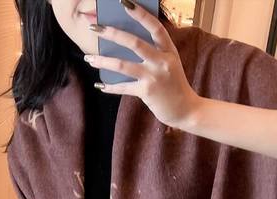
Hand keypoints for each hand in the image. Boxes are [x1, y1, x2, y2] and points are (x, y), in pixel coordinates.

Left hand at [84, 2, 199, 128]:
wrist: (187, 110)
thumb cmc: (175, 85)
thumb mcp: (170, 63)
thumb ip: (154, 52)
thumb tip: (125, 42)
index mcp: (168, 50)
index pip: (154, 26)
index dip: (140, 13)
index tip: (124, 2)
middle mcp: (162, 61)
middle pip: (134, 42)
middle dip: (111, 33)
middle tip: (94, 28)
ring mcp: (154, 77)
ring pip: (123, 65)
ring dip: (103, 61)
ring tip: (89, 58)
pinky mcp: (147, 92)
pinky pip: (124, 87)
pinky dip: (110, 87)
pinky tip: (100, 85)